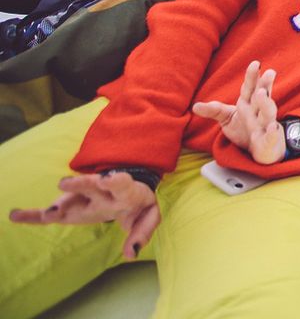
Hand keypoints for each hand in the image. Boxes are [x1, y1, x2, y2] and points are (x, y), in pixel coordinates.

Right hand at [10, 171, 159, 259]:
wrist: (128, 191)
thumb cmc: (139, 206)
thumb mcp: (149, 216)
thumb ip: (142, 233)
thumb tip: (130, 255)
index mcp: (124, 191)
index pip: (121, 183)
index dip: (114, 180)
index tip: (106, 179)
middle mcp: (102, 191)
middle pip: (91, 185)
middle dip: (80, 185)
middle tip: (65, 184)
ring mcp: (84, 199)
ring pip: (69, 198)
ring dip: (60, 202)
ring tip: (49, 213)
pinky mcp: (71, 209)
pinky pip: (51, 212)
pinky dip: (33, 215)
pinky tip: (16, 215)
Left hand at [193, 61, 284, 164]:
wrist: (261, 150)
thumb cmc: (244, 129)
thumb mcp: (227, 118)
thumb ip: (214, 110)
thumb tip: (194, 106)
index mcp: (248, 103)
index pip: (250, 88)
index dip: (252, 76)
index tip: (255, 64)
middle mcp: (259, 112)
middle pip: (262, 96)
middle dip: (265, 84)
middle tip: (269, 73)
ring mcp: (265, 125)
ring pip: (268, 113)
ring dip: (266, 103)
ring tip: (262, 93)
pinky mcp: (269, 141)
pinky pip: (271, 137)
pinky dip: (273, 133)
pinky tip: (272, 128)